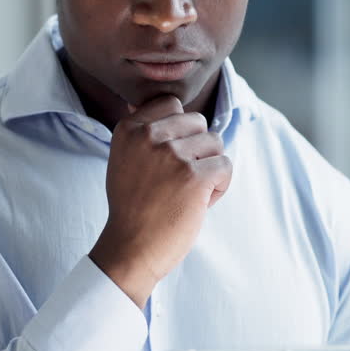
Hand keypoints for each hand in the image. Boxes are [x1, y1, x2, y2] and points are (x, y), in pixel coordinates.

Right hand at [89, 94, 231, 307]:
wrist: (131, 249)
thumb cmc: (133, 206)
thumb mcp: (123, 159)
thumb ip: (139, 131)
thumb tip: (140, 102)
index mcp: (129, 129)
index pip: (172, 104)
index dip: (179, 132)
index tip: (166, 160)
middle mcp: (149, 136)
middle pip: (198, 122)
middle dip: (198, 149)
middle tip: (178, 180)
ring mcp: (172, 155)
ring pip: (216, 142)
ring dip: (210, 168)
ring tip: (187, 192)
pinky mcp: (194, 177)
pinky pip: (226, 166)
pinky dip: (220, 186)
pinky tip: (199, 202)